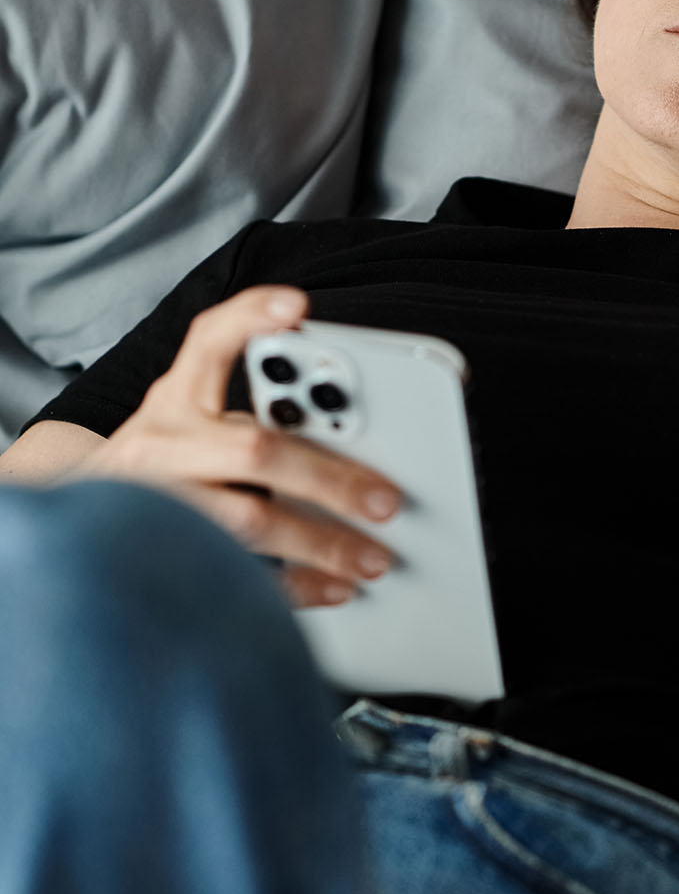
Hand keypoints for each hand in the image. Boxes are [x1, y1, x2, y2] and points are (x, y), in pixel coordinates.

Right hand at [73, 286, 403, 608]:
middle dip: (328, 476)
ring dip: (321, 542)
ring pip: (246, 521)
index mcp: (175, 398)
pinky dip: (295, 586)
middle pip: (252, 450)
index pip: (207, 341)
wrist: (76, 510)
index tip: (297, 306)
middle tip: (387, 498)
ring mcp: (157, 503)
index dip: (250, 319)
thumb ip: (258, 416)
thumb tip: (358, 438)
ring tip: (374, 557)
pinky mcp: (162, 553)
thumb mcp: (195, 419)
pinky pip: (238, 574)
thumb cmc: (166, 462)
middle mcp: (160, 444)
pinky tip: (336, 587)